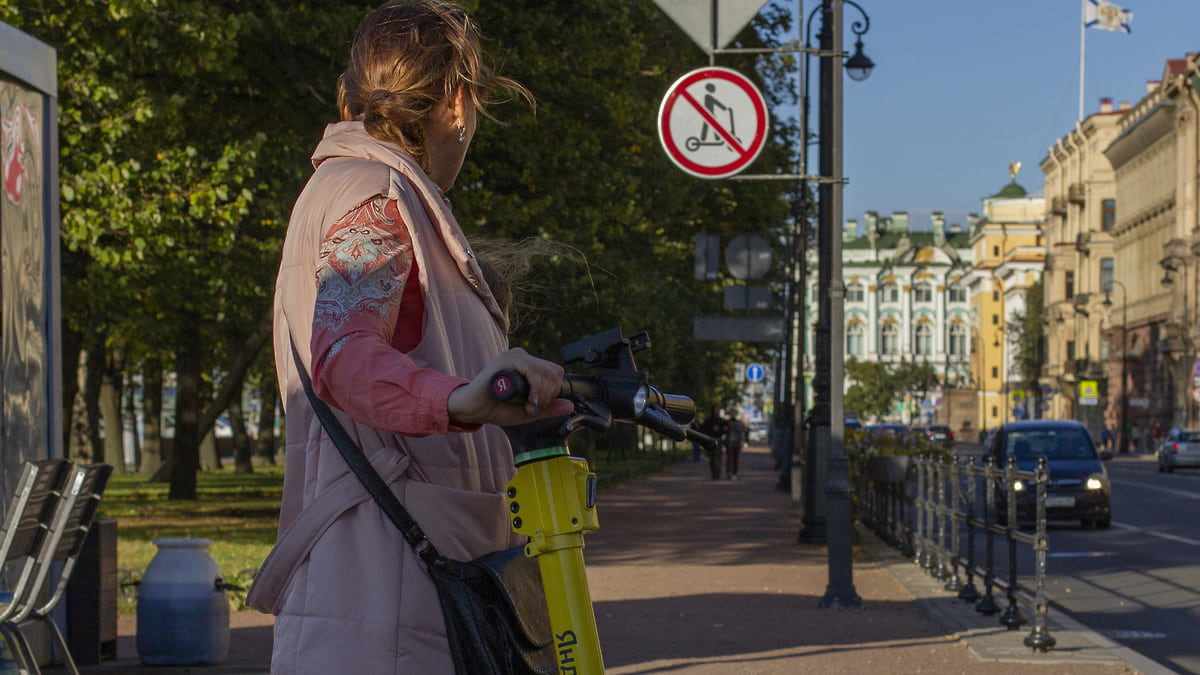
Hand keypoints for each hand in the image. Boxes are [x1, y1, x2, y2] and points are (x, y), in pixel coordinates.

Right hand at [446, 348, 573, 426]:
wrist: (474, 409)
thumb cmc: (498, 408)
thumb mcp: (530, 411)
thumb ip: (549, 409)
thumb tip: (570, 406)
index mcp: (529, 365)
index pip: (556, 372)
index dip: (553, 392)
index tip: (540, 406)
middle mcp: (523, 357)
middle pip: (554, 371)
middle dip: (549, 394)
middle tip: (534, 407)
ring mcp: (514, 356)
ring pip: (545, 371)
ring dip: (542, 394)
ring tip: (528, 405)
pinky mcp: (506, 359)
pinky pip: (532, 370)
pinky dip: (535, 388)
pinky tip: (527, 400)